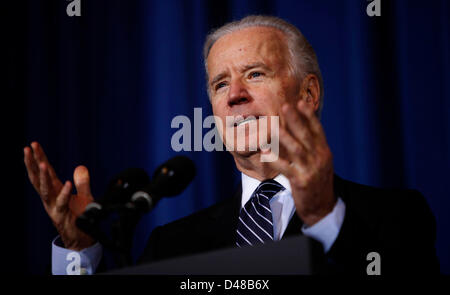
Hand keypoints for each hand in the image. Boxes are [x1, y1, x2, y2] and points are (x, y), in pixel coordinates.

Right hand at [24, 142, 94, 249]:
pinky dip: (65, 193)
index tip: (33, 144)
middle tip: (28, 148)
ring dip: (43, 176)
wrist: (82, 238)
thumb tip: (80, 167)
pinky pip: (61, 203)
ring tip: (42, 163)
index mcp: (54, 191)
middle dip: (32, 163)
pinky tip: (68, 183)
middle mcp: (50, 198)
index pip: (45, 172)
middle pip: (38, 178)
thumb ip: (82, 182)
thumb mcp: (84, 196)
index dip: (40, 158)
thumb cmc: (80, 218)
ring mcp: (53, 207)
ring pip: (45, 190)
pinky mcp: (61, 216)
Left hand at [263, 99, 335, 225]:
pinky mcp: (301, 181)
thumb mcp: (320, 162)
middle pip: (306, 135)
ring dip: (284, 137)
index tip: (301, 101)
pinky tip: (265, 152)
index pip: (317, 130)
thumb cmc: (317, 182)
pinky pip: (286, 168)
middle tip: (285, 106)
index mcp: (324, 151)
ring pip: (297, 150)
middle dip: (296, 120)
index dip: (309, 115)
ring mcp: (310, 170)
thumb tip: (299, 128)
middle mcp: (319, 158)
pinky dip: (275, 159)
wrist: (322, 207)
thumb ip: (312, 146)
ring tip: (274, 126)